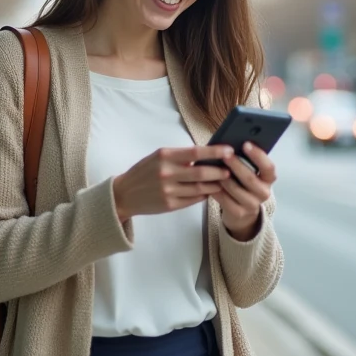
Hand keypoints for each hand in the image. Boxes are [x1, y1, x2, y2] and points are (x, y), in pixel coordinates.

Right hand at [112, 146, 234, 222]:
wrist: (125, 194)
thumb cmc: (144, 171)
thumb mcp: (158, 157)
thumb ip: (180, 156)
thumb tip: (206, 155)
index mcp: (165, 156)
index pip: (195, 152)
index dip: (214, 152)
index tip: (229, 151)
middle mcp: (167, 173)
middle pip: (201, 172)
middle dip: (219, 171)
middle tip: (230, 170)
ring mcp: (168, 190)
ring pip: (200, 188)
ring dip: (215, 185)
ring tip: (224, 182)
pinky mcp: (170, 205)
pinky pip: (193, 199)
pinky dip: (204, 195)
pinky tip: (210, 191)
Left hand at [217, 142, 276, 241]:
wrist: (242, 211)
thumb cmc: (243, 184)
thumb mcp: (250, 173)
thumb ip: (246, 160)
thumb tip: (232, 144)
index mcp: (268, 179)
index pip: (268, 167)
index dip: (258, 155)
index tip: (245, 144)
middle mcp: (264, 193)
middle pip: (250, 178)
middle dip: (236, 165)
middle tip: (225, 155)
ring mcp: (252, 205)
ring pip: (235, 189)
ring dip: (223, 178)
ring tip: (213, 168)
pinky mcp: (239, 213)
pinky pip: (225, 200)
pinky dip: (216, 190)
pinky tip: (208, 182)